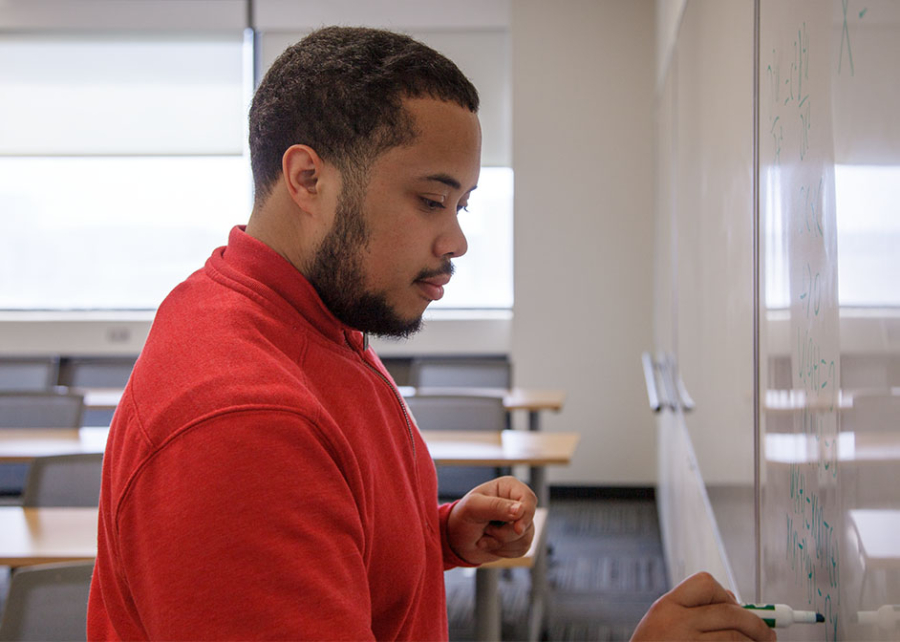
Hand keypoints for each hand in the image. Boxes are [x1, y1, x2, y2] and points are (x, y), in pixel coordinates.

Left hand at [446, 476, 537, 564]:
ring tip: (485, 536)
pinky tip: (491, 544)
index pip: (529, 499)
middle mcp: (518, 502)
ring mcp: (521, 520)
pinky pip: (522, 549)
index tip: (517, 529)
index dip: (526, 515)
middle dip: (505, 534)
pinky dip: (504, 551)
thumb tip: (520, 510)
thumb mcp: (473, 508)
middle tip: (486, 529)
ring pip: (525, 538)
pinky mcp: (521, 538)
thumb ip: (496, 506)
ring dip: (501, 544)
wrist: (458, 540)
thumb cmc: (463, 517)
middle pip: (528, 522)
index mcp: (509, 487)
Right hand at [631, 572, 776, 640]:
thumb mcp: (662, 622)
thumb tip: (732, 600)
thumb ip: (691, 609)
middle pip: (730, 612)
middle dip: (756, 623)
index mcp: (667, 606)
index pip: (706, 584)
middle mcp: (677, 624)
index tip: (737, 606)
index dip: (726, 594)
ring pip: (735, 637)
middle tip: (767, 632)